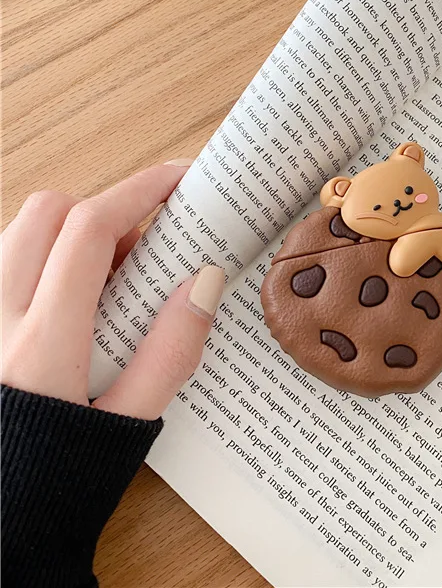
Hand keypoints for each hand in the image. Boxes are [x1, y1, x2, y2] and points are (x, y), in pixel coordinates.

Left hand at [1, 162, 224, 419]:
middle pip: (47, 213)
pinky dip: (43, 256)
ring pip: (19, 231)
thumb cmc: (58, 478)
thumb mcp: (131, 423)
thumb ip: (170, 351)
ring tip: (112, 272)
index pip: (89, 229)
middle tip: (147, 241)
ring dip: (71, 231)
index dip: (140, 190)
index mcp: (43, 341)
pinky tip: (71, 297)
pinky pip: (6, 261)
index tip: (181, 180)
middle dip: (105, 207)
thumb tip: (204, 281)